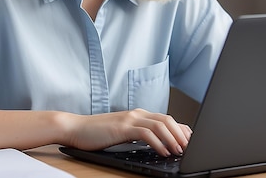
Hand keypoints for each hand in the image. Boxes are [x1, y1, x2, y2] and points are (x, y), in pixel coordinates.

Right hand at [62, 109, 191, 156]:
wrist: (75, 128)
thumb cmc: (97, 133)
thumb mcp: (123, 133)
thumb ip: (139, 134)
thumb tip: (158, 144)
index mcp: (138, 114)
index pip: (166, 119)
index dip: (181, 129)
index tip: (190, 140)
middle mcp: (137, 113)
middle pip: (167, 119)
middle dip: (181, 133)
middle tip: (190, 147)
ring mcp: (130, 119)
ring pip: (160, 125)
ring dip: (173, 138)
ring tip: (180, 150)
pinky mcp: (122, 127)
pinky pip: (146, 133)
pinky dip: (158, 142)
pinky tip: (163, 151)